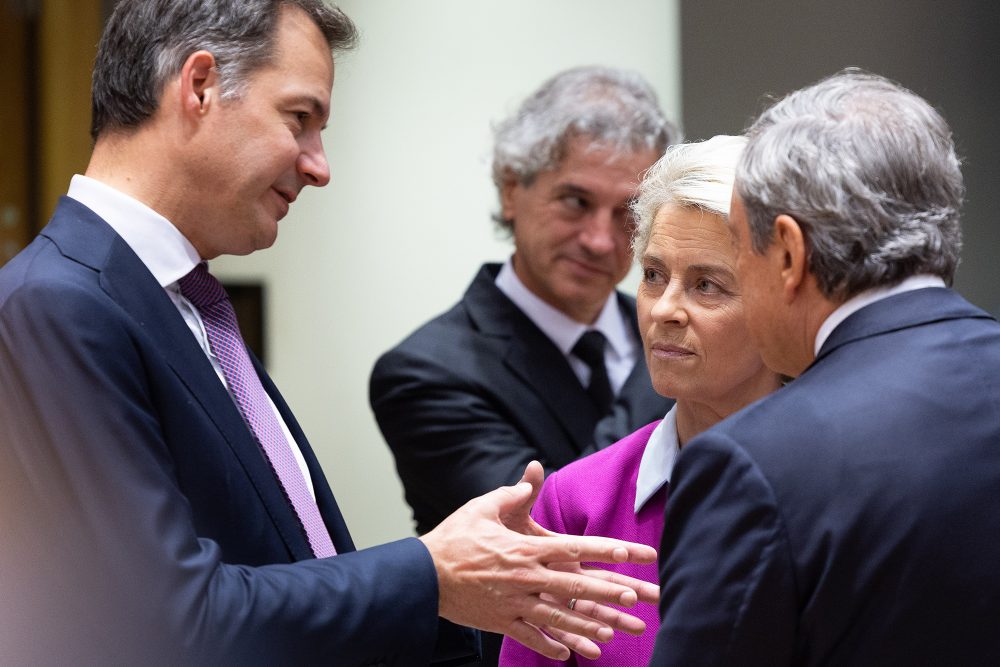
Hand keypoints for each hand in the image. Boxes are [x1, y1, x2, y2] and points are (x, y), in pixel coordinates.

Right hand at [419, 462, 657, 660]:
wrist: (422, 575)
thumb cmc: (453, 537)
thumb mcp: (481, 507)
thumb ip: (511, 492)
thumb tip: (532, 476)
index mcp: (525, 549)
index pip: (574, 548)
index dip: (605, 550)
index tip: (631, 552)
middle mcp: (525, 578)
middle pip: (575, 586)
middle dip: (608, 591)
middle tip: (636, 596)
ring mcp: (514, 603)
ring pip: (559, 617)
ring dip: (588, 625)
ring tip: (612, 632)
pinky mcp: (500, 621)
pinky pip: (529, 636)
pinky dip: (549, 646)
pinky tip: (568, 655)